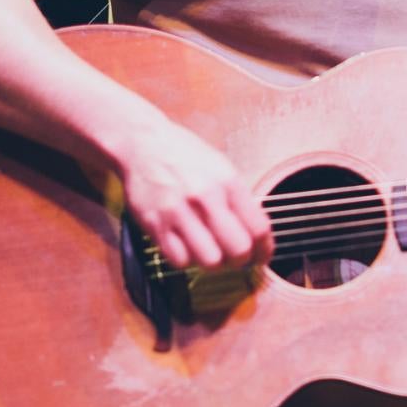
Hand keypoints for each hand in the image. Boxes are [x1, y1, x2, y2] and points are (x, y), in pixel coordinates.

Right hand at [110, 120, 270, 272]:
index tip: (261, 256)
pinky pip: (180, 260)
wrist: (142, 144)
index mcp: (227, 182)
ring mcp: (178, 212)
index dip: (264, 250)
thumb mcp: (221, 168)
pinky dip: (187, 260)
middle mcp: (205, 197)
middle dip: (241, 260)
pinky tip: (187, 247)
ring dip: (214, 263)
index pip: (258, 229)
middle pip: (238, 250)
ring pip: (210, 260)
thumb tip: (256, 235)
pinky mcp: (155, 224)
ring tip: (211, 253)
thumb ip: (238, 200)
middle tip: (236, 258)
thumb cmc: (184, 156)